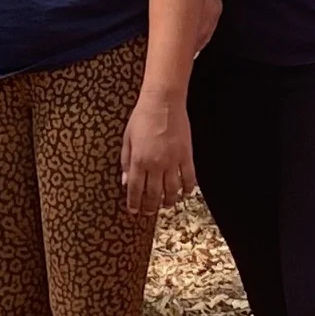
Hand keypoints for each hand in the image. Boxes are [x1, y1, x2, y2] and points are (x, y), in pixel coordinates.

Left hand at [120, 93, 195, 216]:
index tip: (134, 211)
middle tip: (149, 213)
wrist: (163, 102)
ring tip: (166, 205)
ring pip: (172, 190)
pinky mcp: (186, 155)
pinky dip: (187, 189)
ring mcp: (173, 161)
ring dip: (169, 201)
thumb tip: (125, 181)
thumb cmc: (141, 118)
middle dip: (150, 206)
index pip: (136, 189)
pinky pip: (189, 178)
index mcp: (139, 160)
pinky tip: (184, 194)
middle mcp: (156, 164)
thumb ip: (126, 162)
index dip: (134, 203)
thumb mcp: (127, 139)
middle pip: (154, 193)